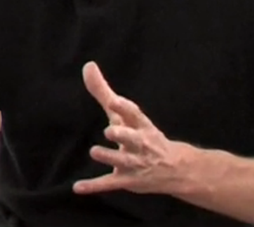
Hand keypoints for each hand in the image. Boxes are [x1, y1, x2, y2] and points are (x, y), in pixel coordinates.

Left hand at [72, 62, 191, 195]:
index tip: (114, 101)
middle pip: (133, 138)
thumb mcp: (127, 115)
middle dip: (123, 134)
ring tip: (95, 151)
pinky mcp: (126, 180)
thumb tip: (87, 66)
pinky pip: (109, 184)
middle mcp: (140, 144)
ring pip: (122, 160)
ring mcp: (134, 163)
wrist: (175, 169)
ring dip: (109, 157)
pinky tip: (77, 187)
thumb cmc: (143, 135)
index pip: (135, 115)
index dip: (125, 108)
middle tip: (110, 130)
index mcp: (141, 126)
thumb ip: (104, 92)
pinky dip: (94, 186)